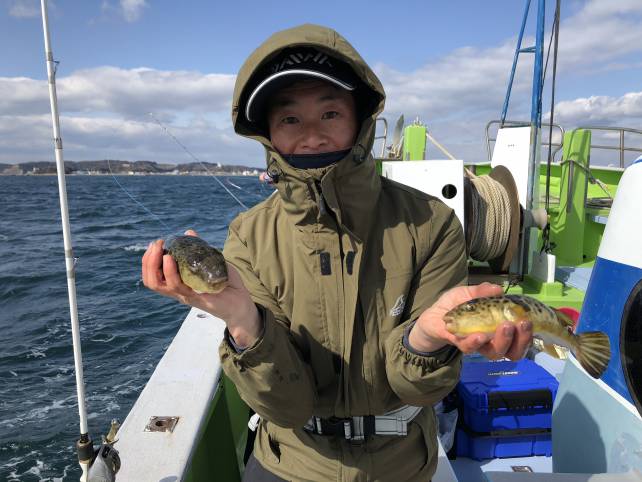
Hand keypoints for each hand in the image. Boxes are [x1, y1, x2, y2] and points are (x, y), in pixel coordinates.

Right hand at [141, 230, 261, 346]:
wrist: (242, 302)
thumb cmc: (226, 283)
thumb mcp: (210, 262)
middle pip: (151, 281)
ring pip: (160, 284)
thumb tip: (189, 233)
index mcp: (179, 284)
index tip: (155, 244)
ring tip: (163, 251)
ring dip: (156, 265)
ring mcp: (186, 296)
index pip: (153, 276)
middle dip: (148, 261)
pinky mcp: (196, 298)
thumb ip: (199, 249)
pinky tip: (171, 259)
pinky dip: (171, 272)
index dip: (148, 260)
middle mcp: (179, 292)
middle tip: (156, 244)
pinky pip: (178, 286)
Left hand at [408, 282, 532, 359]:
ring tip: (505, 326)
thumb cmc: (456, 306)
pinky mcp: (460, 345)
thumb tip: (497, 288)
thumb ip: (482, 291)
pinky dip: (476, 342)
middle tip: (522, 324)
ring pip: (495, 352)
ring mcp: (477, 345)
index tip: (531, 320)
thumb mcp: (468, 293)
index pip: (520, 339)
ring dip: (503, 341)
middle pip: (513, 351)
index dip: (528, 334)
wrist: (433, 316)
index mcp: (499, 330)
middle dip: (521, 339)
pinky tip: (479, 335)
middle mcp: (492, 342)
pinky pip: (470, 348)